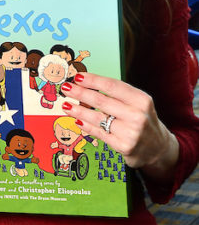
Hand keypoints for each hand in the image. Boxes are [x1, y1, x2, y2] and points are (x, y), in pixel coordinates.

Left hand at [61, 72, 178, 183]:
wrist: (158, 147)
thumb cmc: (142, 120)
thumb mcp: (137, 104)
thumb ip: (116, 95)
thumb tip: (86, 84)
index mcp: (141, 100)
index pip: (112, 85)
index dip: (92, 80)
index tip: (78, 76)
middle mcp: (138, 115)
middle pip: (102, 100)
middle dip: (80, 93)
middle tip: (66, 88)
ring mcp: (131, 132)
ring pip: (97, 117)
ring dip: (78, 110)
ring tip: (66, 105)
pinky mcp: (123, 146)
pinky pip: (99, 133)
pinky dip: (86, 126)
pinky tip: (77, 120)